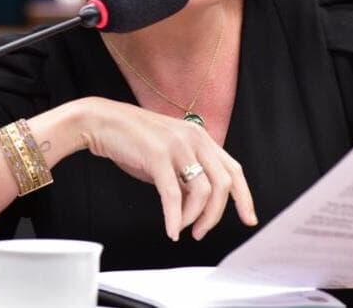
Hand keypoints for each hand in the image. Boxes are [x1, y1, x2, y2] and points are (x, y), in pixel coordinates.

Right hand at [77, 97, 256, 240]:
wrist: (103, 122)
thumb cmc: (134, 140)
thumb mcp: (169, 155)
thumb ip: (187, 174)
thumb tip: (197, 206)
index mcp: (201, 137)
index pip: (233, 169)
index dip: (244, 197)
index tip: (249, 218)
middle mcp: (195, 138)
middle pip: (223, 183)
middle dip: (216, 215)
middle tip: (201, 231)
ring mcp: (178, 145)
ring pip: (202, 192)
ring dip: (193, 218)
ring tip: (180, 229)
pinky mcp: (158, 155)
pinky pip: (173, 195)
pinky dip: (174, 218)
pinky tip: (171, 230)